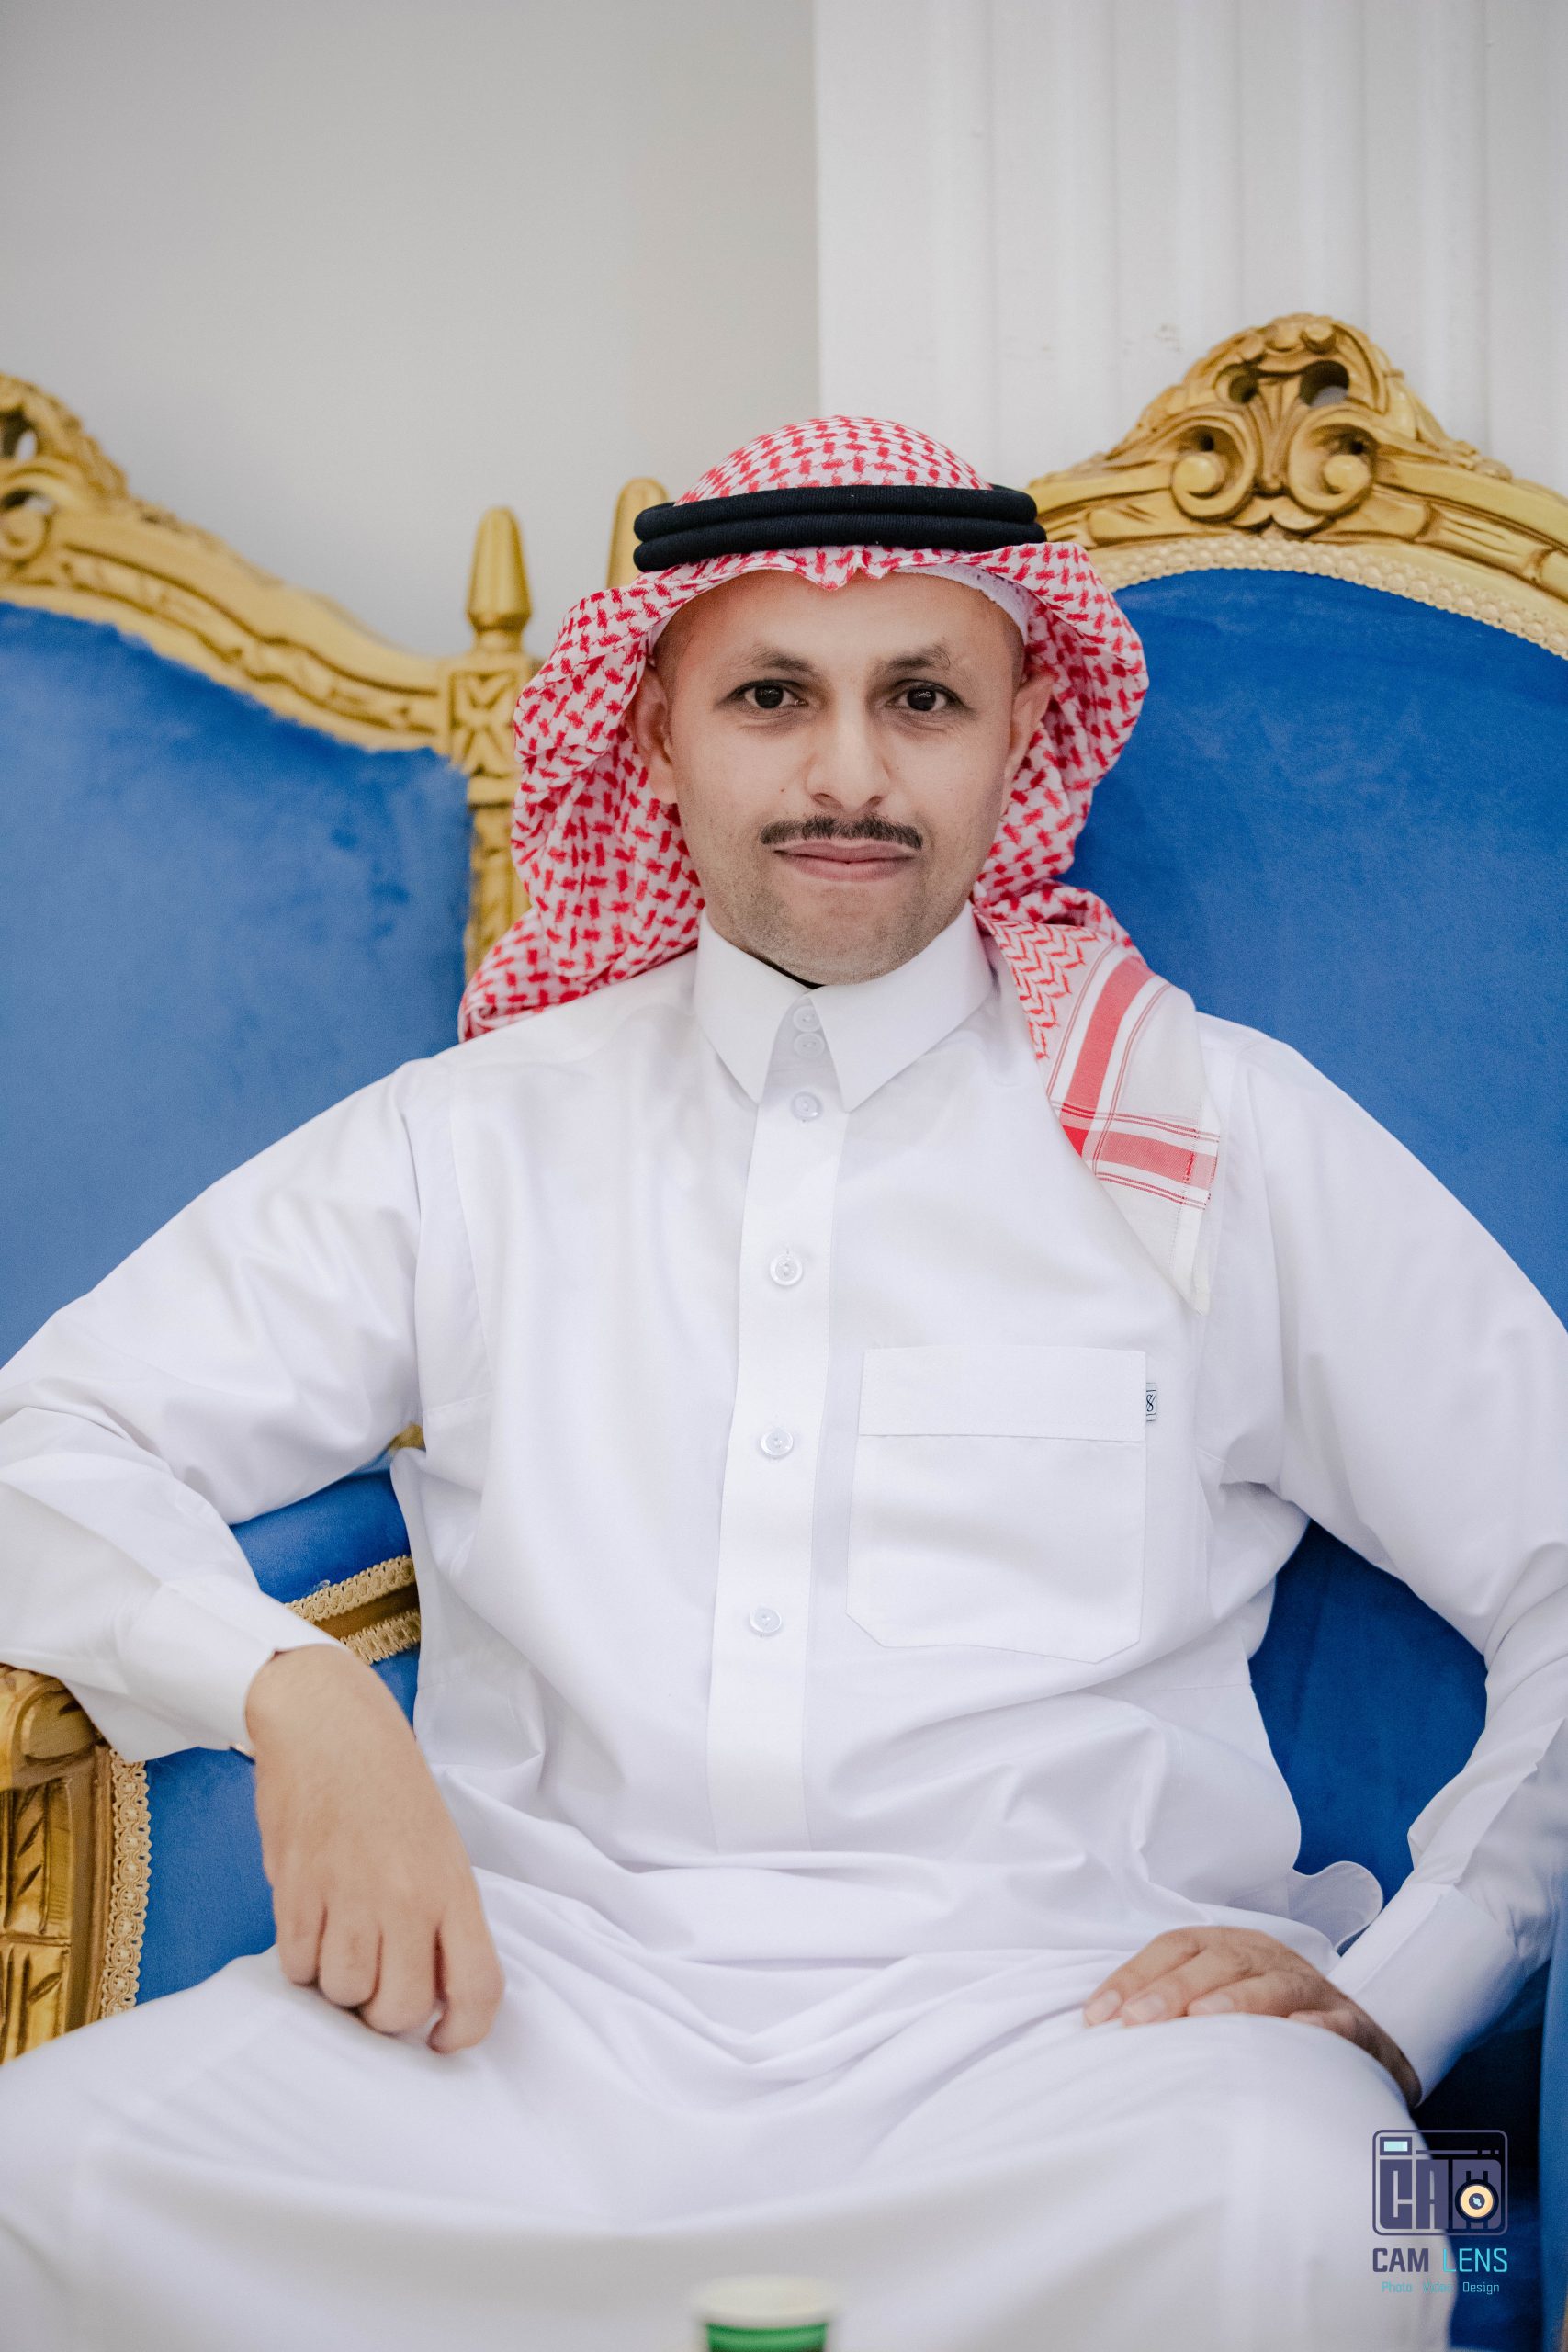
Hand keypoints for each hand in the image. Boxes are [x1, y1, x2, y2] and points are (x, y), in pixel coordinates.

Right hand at [244, 1644, 502, 2052]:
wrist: (329, 1727)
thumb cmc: (389, 1786)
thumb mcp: (439, 1848)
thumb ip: (439, 1918)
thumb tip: (427, 1991)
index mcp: (452, 1887)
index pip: (478, 1987)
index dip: (463, 2032)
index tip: (442, 2039)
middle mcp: (405, 1899)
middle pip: (399, 2009)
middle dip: (385, 2013)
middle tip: (377, 1982)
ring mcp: (348, 1896)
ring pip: (343, 1994)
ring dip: (339, 1985)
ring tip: (341, 1940)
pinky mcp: (296, 1891)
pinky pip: (297, 1968)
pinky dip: (302, 1961)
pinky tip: (310, 1925)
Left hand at [1082, 1926, 1419, 2107]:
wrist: (1360, 2045)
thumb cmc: (1268, 2023)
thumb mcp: (1218, 2004)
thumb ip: (1169, 2011)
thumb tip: (1099, 2031)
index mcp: (1229, 1947)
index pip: (1175, 1948)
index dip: (1133, 1977)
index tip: (1097, 2017)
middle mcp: (1267, 1958)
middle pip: (1218, 1961)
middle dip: (1173, 1989)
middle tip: (1137, 2023)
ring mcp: (1311, 1989)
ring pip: (1274, 1983)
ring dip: (1238, 1999)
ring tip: (1204, 2020)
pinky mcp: (1352, 2026)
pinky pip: (1337, 2022)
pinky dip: (1317, 2027)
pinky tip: (1297, 2034)